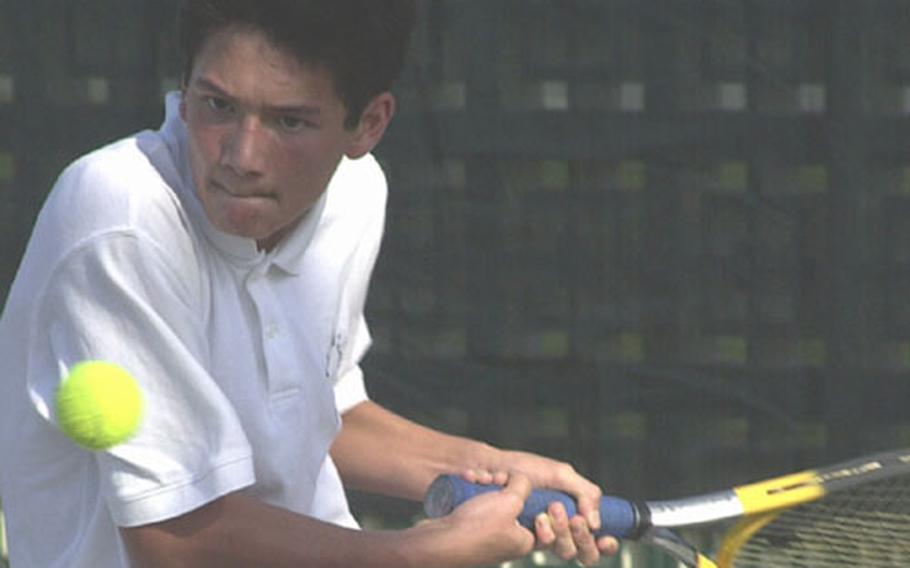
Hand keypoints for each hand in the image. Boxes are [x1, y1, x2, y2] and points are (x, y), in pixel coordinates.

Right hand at [414, 471, 536, 566]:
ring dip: (488, 484)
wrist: (438, 542)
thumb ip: (523, 485)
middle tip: (498, 478)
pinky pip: (477, 504)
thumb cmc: (477, 528)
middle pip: (516, 506)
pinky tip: (468, 478)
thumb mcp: (510, 501)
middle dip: (507, 486)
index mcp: (524, 541)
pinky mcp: (469, 529)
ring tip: (479, 477)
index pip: (544, 523)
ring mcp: (487, 535)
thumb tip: (522, 479)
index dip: (541, 502)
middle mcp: (507, 541)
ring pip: (495, 501)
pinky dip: (473, 490)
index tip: (529, 490)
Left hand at [464, 453, 618, 565]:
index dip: (603, 543)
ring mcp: (537, 534)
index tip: (606, 539)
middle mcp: (555, 526)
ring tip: (544, 511)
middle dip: (574, 530)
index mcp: (569, 511)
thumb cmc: (521, 467)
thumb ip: (584, 491)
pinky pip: (536, 545)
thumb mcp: (558, 473)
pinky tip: (533, 517)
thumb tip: (596, 522)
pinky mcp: (519, 537)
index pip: (592, 539)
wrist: (488, 467)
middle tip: (560, 510)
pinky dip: (539, 531)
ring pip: (560, 549)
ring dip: (557, 530)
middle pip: (577, 547)